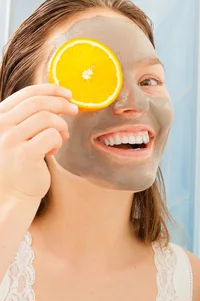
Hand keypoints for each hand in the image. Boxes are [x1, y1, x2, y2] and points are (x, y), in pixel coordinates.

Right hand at [0, 84, 77, 204]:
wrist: (11, 193)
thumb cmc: (19, 161)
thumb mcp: (17, 133)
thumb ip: (27, 117)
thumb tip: (58, 98)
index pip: (26, 94)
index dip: (50, 90)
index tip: (67, 93)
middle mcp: (0, 125)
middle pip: (39, 103)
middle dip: (61, 104)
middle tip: (74, 110)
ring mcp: (10, 140)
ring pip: (47, 118)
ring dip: (61, 126)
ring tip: (61, 136)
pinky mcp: (24, 155)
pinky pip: (52, 136)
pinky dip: (58, 141)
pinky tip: (52, 150)